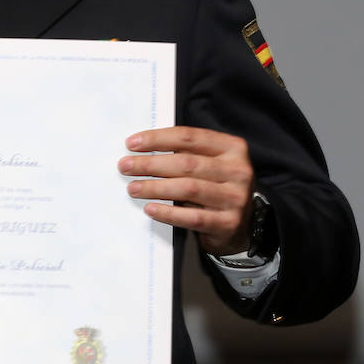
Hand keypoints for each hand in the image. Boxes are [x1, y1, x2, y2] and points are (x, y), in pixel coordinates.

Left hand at [118, 126, 253, 255]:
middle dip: (150, 164)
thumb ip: (184, 153)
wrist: (239, 225)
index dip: (157, 139)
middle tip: (125, 166)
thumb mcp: (207, 163)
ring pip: (188, 188)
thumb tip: (140, 149)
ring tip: (133, 188)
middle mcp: (239, 171)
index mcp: (232, 148)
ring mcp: (236, 198)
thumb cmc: (214, 186)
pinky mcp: (229, 223)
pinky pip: (193, 217)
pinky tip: (150, 209)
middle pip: (186, 163)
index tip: (131, 144)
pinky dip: (168, 213)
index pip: (189, 137)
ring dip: (155, 187)